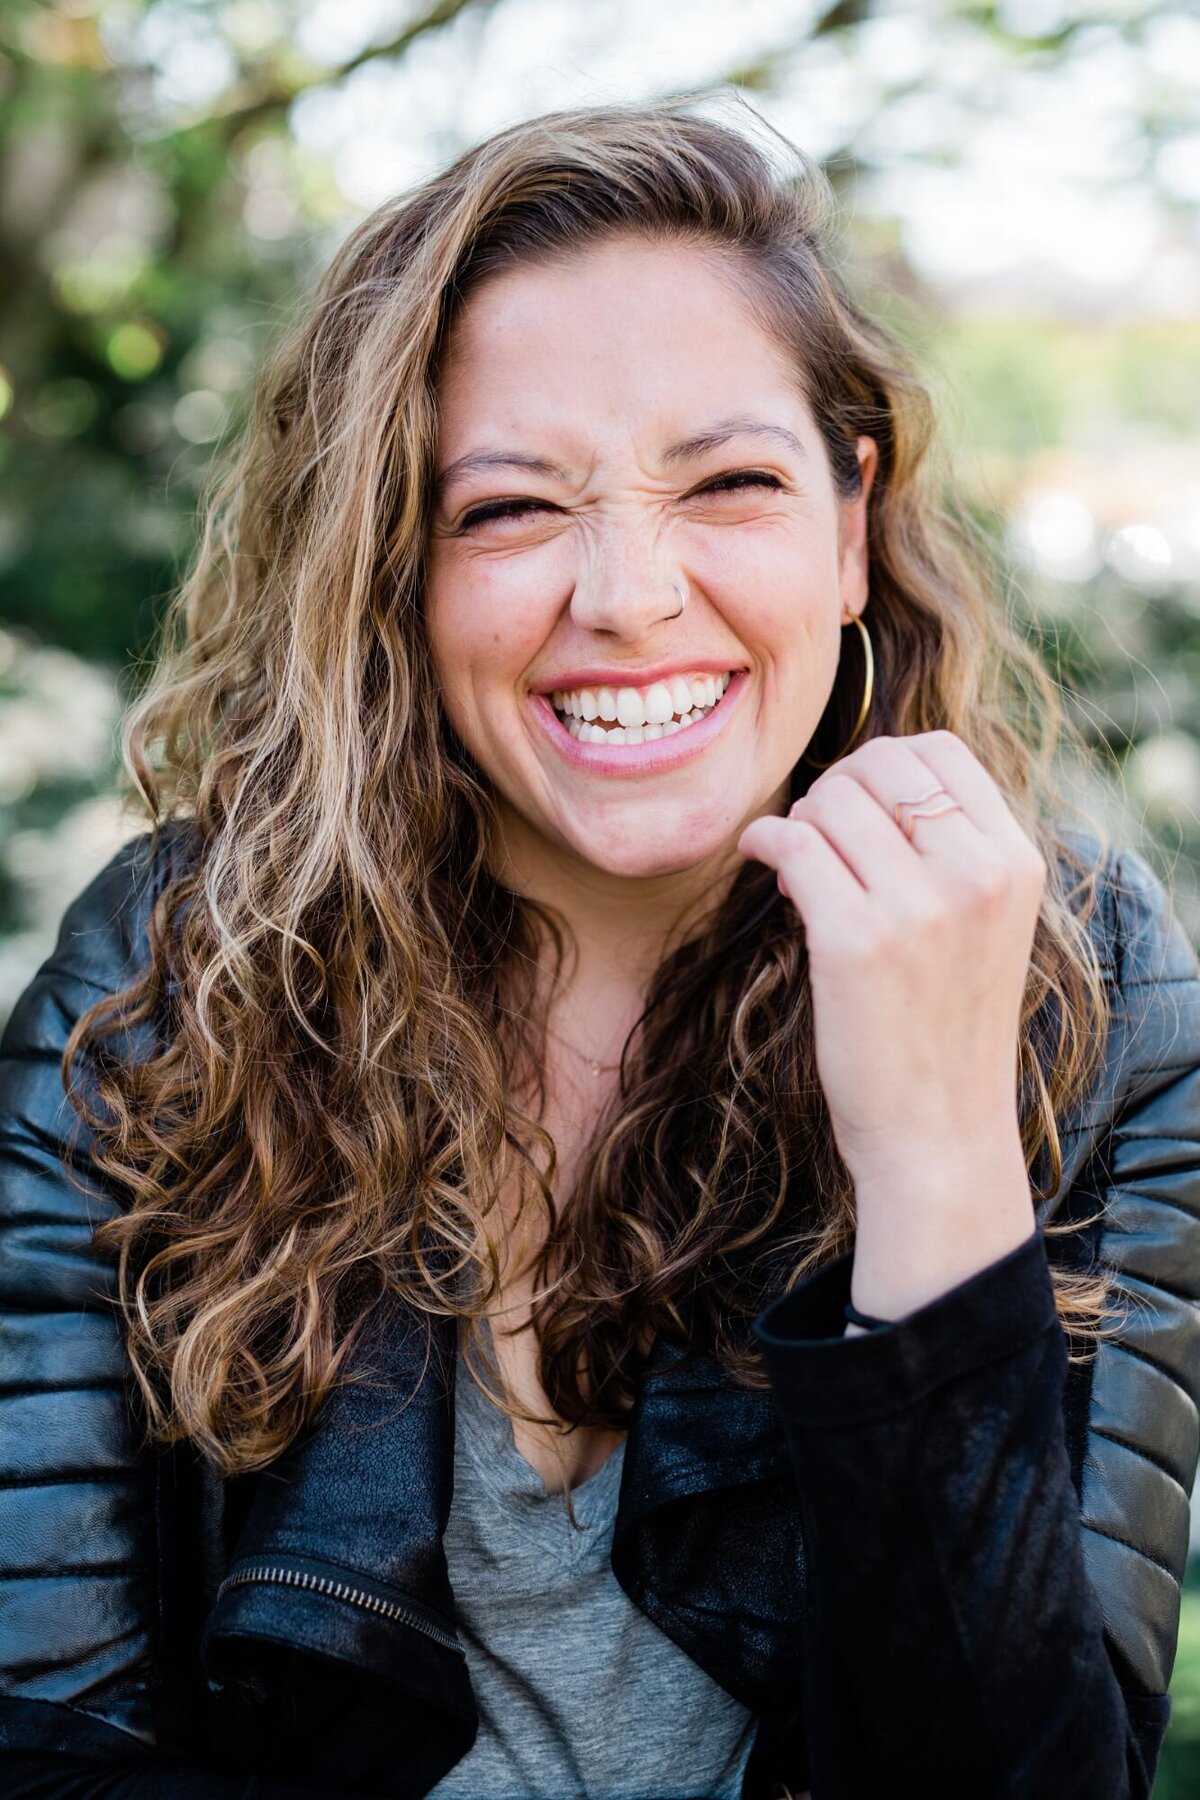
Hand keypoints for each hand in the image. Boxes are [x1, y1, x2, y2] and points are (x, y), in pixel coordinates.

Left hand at [737, 731, 1046, 1313]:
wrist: (939, 1136)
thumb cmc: (946, 1031)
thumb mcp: (982, 925)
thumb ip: (947, 851)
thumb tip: (859, 780)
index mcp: (1014, 861)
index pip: (939, 750)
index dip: (881, 764)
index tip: (857, 805)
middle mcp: (975, 872)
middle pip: (878, 767)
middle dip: (833, 791)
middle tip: (816, 837)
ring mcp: (917, 906)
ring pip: (828, 805)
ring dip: (798, 823)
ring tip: (798, 869)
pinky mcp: (853, 941)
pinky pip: (790, 846)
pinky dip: (763, 842)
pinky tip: (762, 860)